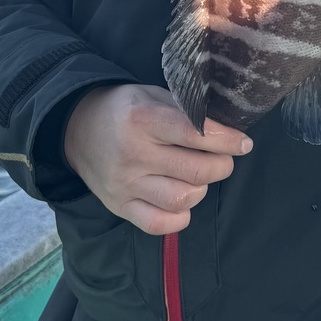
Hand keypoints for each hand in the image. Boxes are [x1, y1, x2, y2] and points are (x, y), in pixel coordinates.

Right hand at [63, 84, 251, 235]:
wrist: (77, 129)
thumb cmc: (124, 110)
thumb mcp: (151, 95)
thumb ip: (185, 110)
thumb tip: (227, 130)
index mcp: (142, 119)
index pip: (194, 134)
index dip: (226, 140)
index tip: (243, 143)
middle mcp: (133, 154)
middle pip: (196, 171)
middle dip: (222, 165)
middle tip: (223, 159)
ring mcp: (125, 185)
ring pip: (181, 200)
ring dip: (201, 189)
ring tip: (199, 177)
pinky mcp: (119, 206)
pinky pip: (159, 224)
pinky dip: (180, 216)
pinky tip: (182, 201)